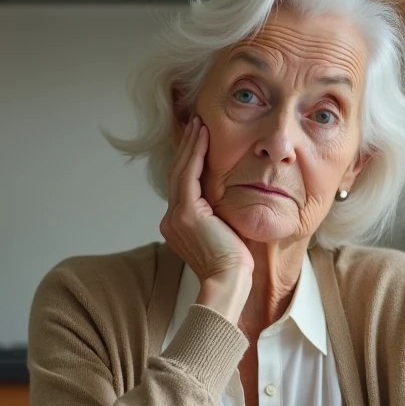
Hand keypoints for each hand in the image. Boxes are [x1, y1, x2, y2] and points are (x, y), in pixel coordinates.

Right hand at [159, 117, 252, 319]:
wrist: (229, 282)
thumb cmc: (233, 265)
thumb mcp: (222, 234)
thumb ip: (217, 216)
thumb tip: (226, 203)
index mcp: (177, 225)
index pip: (181, 186)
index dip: (188, 161)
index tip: (197, 141)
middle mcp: (171, 220)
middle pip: (177, 174)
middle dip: (187, 147)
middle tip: (195, 123)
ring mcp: (176, 216)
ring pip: (181, 171)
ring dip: (190, 145)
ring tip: (198, 124)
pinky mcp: (187, 214)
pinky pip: (189, 175)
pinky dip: (196, 154)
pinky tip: (203, 138)